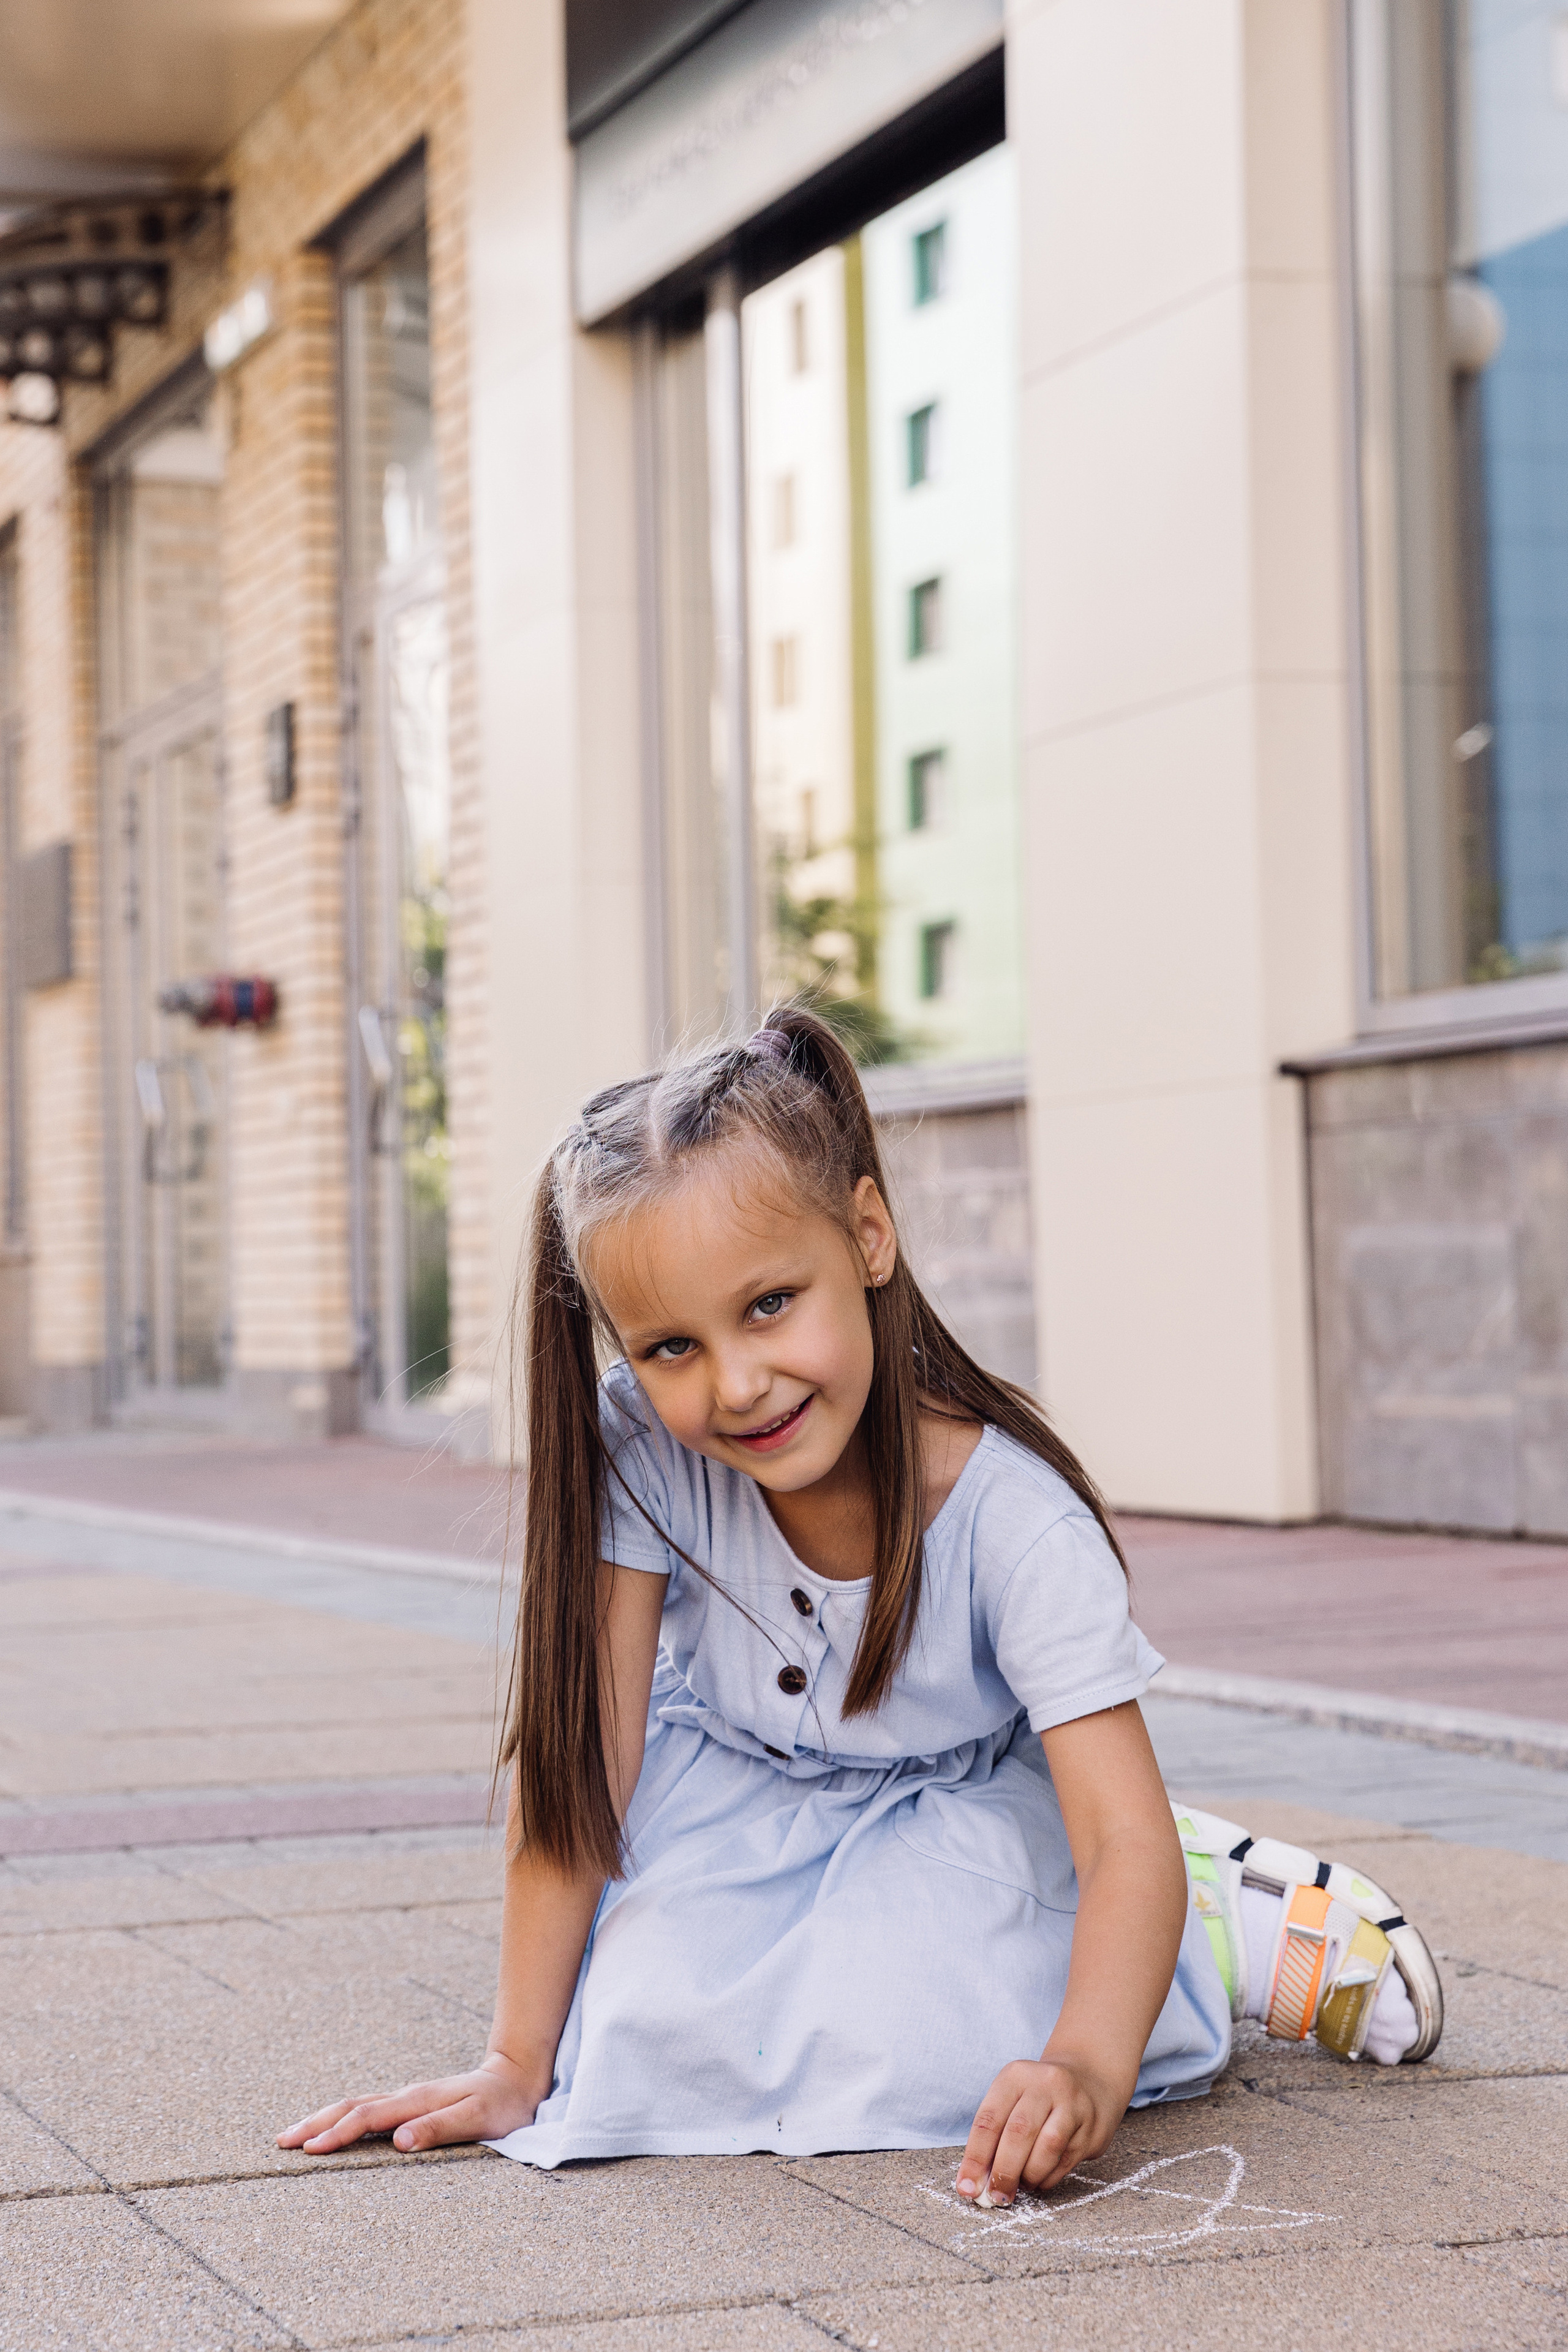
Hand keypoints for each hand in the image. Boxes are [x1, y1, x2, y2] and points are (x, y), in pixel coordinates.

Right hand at [276, 2048, 547, 2155]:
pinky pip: (368, 2109)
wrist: (517, 2076)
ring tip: (294, 2135)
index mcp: (418, 2101)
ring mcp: (407, 2099)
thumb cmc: (501, 2104)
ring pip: (356, 2105)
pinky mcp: (410, 2104)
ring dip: (323, 2119)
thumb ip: (439, 2128)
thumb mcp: (478, 2120)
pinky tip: (331, 2128)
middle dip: (315, 2124)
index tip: (309, 2149)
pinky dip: (342, 2118)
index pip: (368, 2117)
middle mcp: (407, 2096)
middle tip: (281, 2142)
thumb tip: (399, 2141)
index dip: (337, 2133)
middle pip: (352, 2107)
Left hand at [956, 2055, 1126, 2203]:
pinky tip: (1039, 2180)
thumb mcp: (1012, 2101)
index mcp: (1015, 2075)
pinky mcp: (1092, 2126)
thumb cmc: (1037, 2098)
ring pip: (1047, 2147)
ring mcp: (1073, 2104)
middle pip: (1018, 2133)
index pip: (988, 2120)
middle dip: (1004, 2171)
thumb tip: (974, 2184)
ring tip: (1022, 2185)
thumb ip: (993, 2138)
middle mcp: (1045, 2083)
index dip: (975, 2158)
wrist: (1090, 2081)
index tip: (966, 2188)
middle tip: (996, 2197)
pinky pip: (1066, 2160)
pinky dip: (1048, 2177)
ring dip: (1029, 2175)